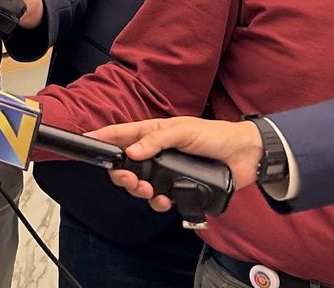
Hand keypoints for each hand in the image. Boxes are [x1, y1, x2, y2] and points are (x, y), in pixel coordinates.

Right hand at [86, 117, 259, 211]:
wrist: (245, 156)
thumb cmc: (214, 135)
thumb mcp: (183, 131)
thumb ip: (156, 140)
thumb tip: (132, 152)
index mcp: (153, 134)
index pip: (121, 135)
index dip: (103, 138)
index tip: (87, 142)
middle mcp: (156, 153)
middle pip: (126, 166)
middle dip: (122, 175)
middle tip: (130, 180)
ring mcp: (166, 172)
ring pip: (140, 185)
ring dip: (139, 190)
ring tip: (149, 191)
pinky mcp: (179, 188)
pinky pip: (160, 200)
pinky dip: (158, 203)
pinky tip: (164, 201)